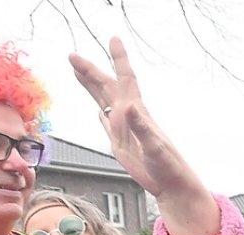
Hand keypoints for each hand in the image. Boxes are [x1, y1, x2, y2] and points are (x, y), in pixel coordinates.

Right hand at [69, 38, 219, 234]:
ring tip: (77, 71)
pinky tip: (98, 112)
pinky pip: (108, 125)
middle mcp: (129, 117)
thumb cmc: (169, 167)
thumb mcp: (155, 147)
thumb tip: (129, 107)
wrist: (172, 185)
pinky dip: (101, 115)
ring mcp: (124, 129)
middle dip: (90, 70)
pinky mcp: (121, 144)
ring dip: (90, 86)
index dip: (119, 59)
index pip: (126, 79)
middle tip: (72, 55)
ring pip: (103, 101)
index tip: (114, 40)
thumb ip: (142, 127)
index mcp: (137, 113)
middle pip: (107, 86)